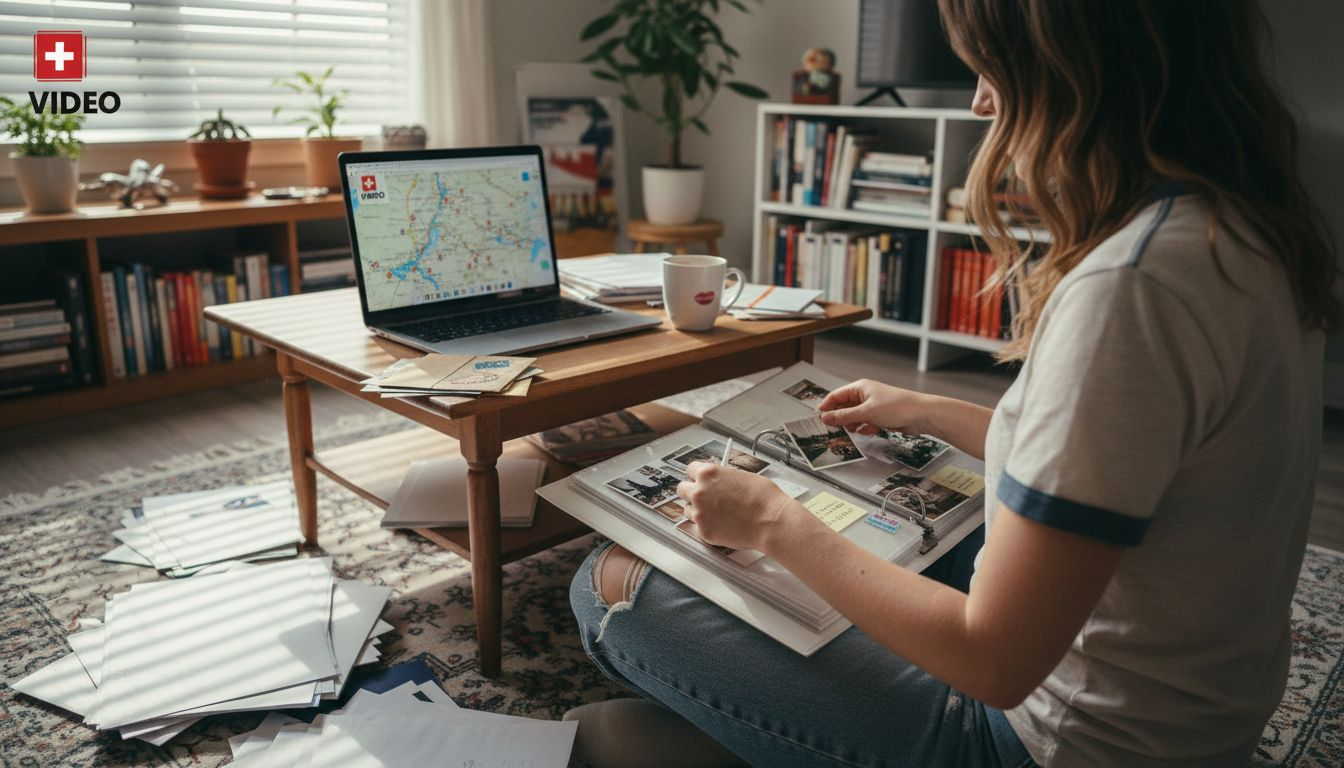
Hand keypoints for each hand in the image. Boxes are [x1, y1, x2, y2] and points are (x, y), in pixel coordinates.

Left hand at [676, 461, 803, 551]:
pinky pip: (696, 527)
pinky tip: (720, 525)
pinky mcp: (703, 531)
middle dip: (692, 491)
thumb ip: (724, 478)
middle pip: (682, 489)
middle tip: (704, 497)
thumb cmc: (764, 498)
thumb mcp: (742, 476)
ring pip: (687, 509)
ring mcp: (699, 513)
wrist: (771, 521)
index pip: (690, 469)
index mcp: (708, 474)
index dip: (697, 475)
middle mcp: (699, 492)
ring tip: (716, 513)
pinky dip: (706, 526)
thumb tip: (720, 482)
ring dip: (697, 510)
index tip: (700, 480)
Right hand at [816, 379, 930, 435]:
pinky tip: (869, 431)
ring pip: (855, 416)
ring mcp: (873, 406)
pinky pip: (866, 423)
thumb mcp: (866, 412)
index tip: (819, 418)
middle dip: (840, 418)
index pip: (836, 396)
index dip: (826, 407)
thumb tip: (826, 417)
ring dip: (853, 425)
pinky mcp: (881, 416)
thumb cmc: (897, 406)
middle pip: (844, 407)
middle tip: (834, 429)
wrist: (920, 415)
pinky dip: (865, 428)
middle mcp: (865, 395)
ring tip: (854, 430)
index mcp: (860, 387)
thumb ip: (844, 416)